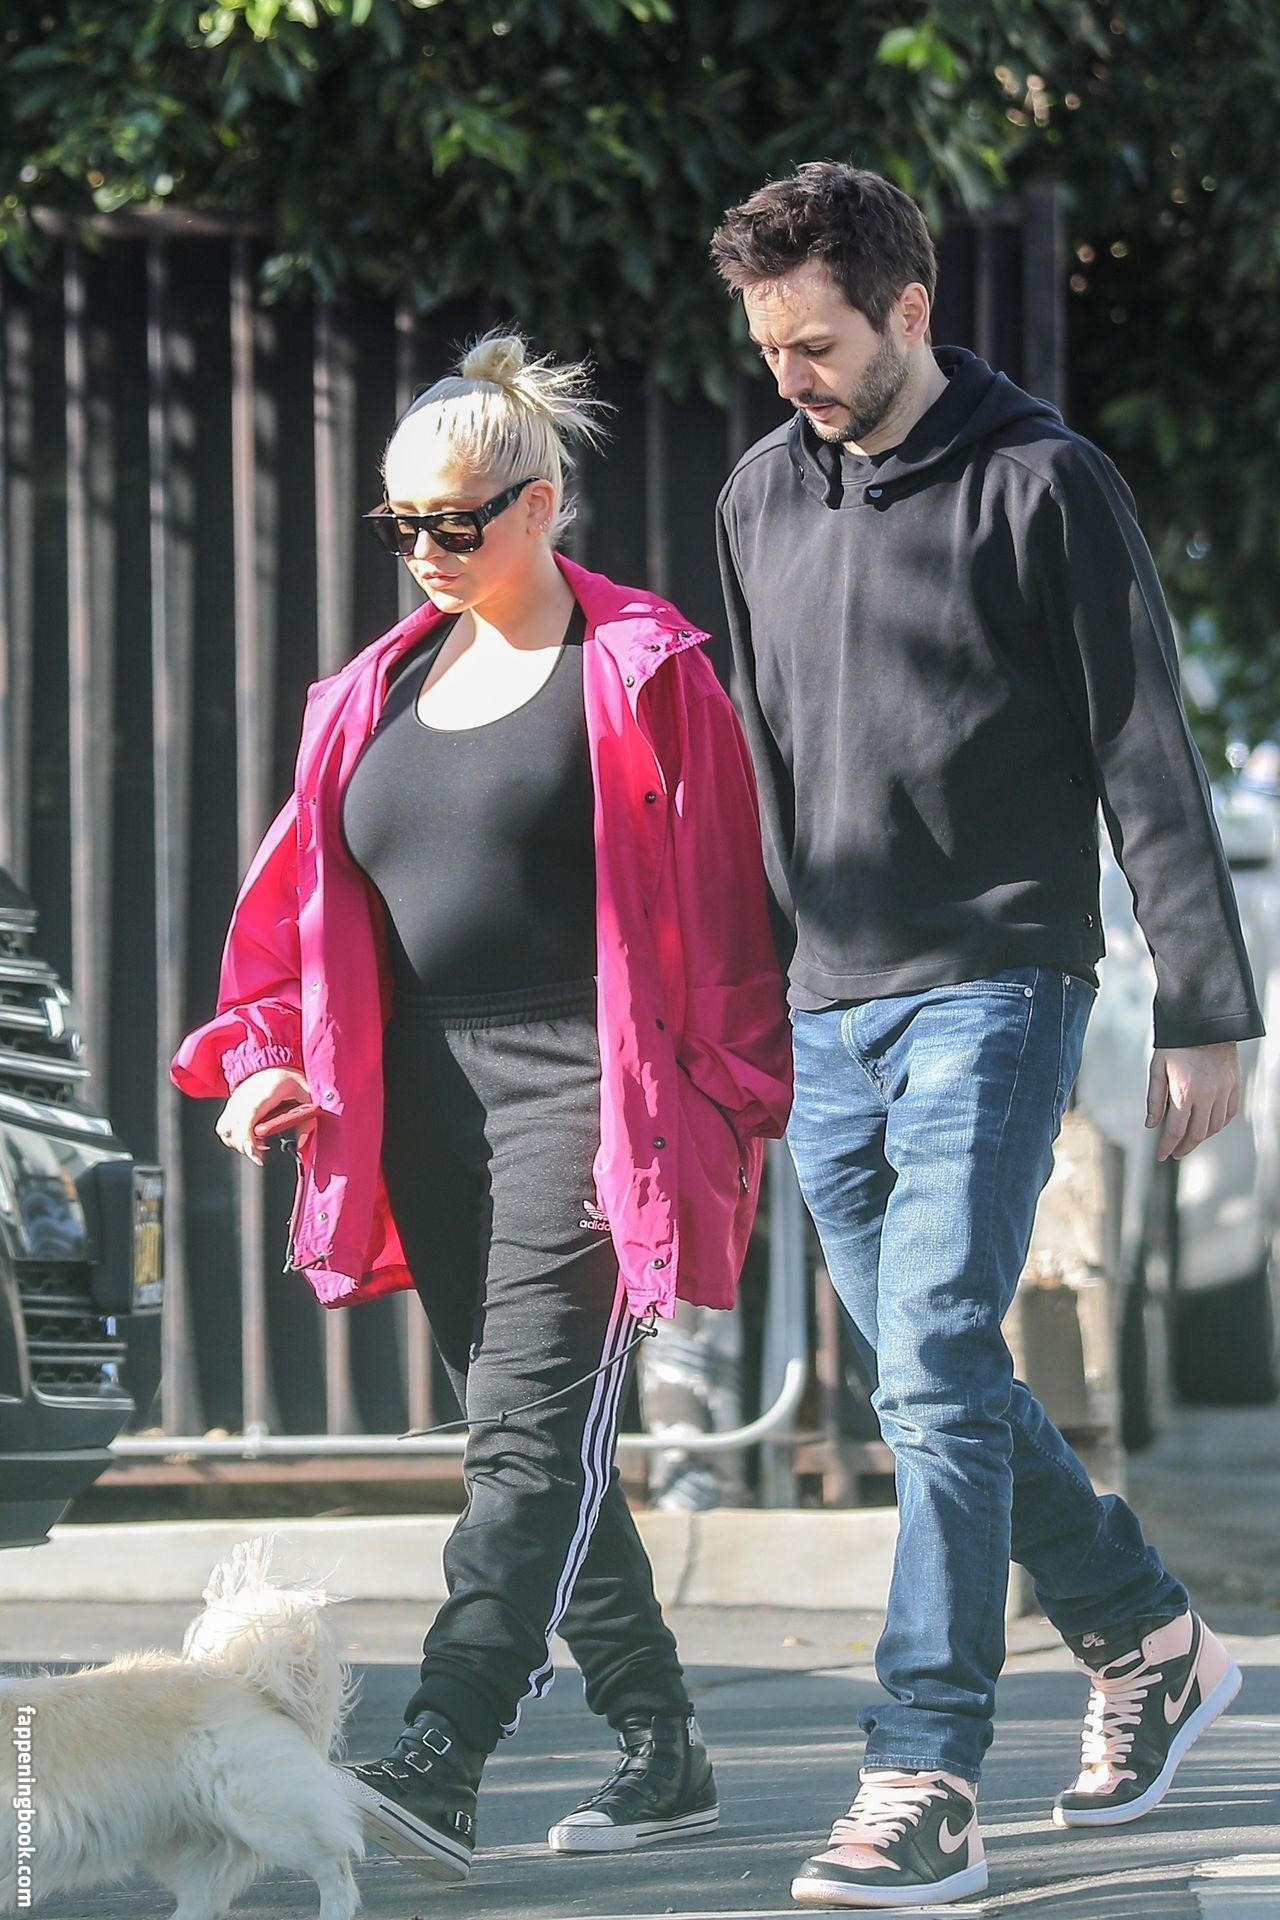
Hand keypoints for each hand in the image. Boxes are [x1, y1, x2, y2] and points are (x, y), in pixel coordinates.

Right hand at [216, 1067, 315, 1166]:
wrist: (273, 1065)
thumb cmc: (288, 1078)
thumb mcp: (306, 1095)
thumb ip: (307, 1119)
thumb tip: (302, 1143)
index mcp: (261, 1095)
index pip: (246, 1119)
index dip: (247, 1139)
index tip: (255, 1155)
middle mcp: (242, 1098)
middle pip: (233, 1130)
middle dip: (246, 1148)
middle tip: (261, 1155)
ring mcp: (234, 1102)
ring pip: (224, 1131)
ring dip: (238, 1143)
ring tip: (256, 1145)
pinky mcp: (231, 1106)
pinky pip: (223, 1127)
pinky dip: (232, 1138)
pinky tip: (249, 1138)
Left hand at [1146, 1042, 1240, 1161]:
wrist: (1202, 1023)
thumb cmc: (1176, 1044)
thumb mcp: (1157, 1070)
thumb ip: (1155, 1100)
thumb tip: (1151, 1124)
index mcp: (1184, 1092)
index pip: (1175, 1131)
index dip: (1167, 1147)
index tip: (1161, 1155)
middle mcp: (1207, 1095)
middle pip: (1197, 1134)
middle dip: (1184, 1147)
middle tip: (1175, 1152)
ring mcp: (1223, 1091)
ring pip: (1214, 1127)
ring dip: (1201, 1138)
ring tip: (1189, 1139)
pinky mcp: (1234, 1085)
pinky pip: (1229, 1114)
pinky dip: (1218, 1125)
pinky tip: (1209, 1125)